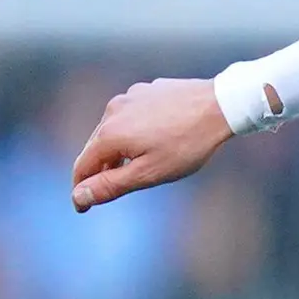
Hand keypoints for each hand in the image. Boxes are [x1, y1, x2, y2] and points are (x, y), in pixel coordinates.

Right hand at [72, 77, 229, 210]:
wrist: (220, 105)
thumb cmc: (187, 144)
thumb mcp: (148, 173)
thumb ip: (110, 185)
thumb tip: (78, 196)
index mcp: (109, 134)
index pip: (82, 167)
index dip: (81, 190)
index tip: (82, 208)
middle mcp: (113, 111)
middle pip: (95, 148)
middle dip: (99, 170)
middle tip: (107, 191)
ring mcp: (129, 97)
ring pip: (113, 130)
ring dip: (117, 150)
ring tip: (131, 167)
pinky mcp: (145, 90)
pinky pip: (130, 116)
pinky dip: (133, 132)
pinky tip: (151, 141)